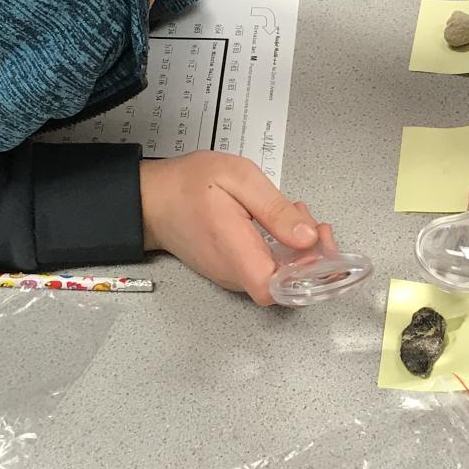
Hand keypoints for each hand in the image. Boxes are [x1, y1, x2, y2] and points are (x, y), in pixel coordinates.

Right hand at [139, 151, 323, 305]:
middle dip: (311, 256)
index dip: (306, 274)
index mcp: (235, 251)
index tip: (317, 245)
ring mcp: (232, 275)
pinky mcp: (232, 271)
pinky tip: (282, 223)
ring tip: (295, 214)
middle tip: (312, 221)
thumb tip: (308, 237)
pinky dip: (283, 249)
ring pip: (279, 277)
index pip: (277, 289)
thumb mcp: (238, 178)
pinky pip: (267, 269)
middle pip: (286, 286)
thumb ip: (274, 209)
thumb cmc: (189, 184)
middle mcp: (234, 273)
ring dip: (299, 250)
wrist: (151, 199)